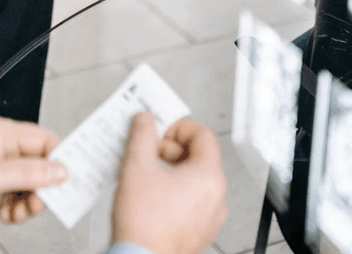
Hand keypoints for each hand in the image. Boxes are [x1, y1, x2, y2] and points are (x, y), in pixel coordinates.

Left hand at [0, 116, 66, 234]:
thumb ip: (28, 173)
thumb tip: (60, 170)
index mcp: (1, 134)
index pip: (45, 140)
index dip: (61, 158)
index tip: (71, 179)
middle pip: (41, 165)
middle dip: (46, 186)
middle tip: (43, 202)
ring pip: (30, 186)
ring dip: (32, 202)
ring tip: (22, 212)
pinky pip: (15, 201)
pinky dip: (18, 211)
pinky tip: (10, 217)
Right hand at [111, 113, 227, 253]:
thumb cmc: (145, 223)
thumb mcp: (136, 166)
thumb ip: (142, 135)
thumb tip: (145, 121)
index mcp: (208, 177)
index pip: (203, 135)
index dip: (178, 126)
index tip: (159, 128)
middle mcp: (215, 197)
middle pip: (198, 157)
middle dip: (169, 148)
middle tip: (146, 149)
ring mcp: (209, 217)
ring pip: (193, 180)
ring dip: (169, 169)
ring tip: (144, 173)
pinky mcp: (198, 231)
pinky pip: (189, 201)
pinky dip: (172, 191)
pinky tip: (148, 195)